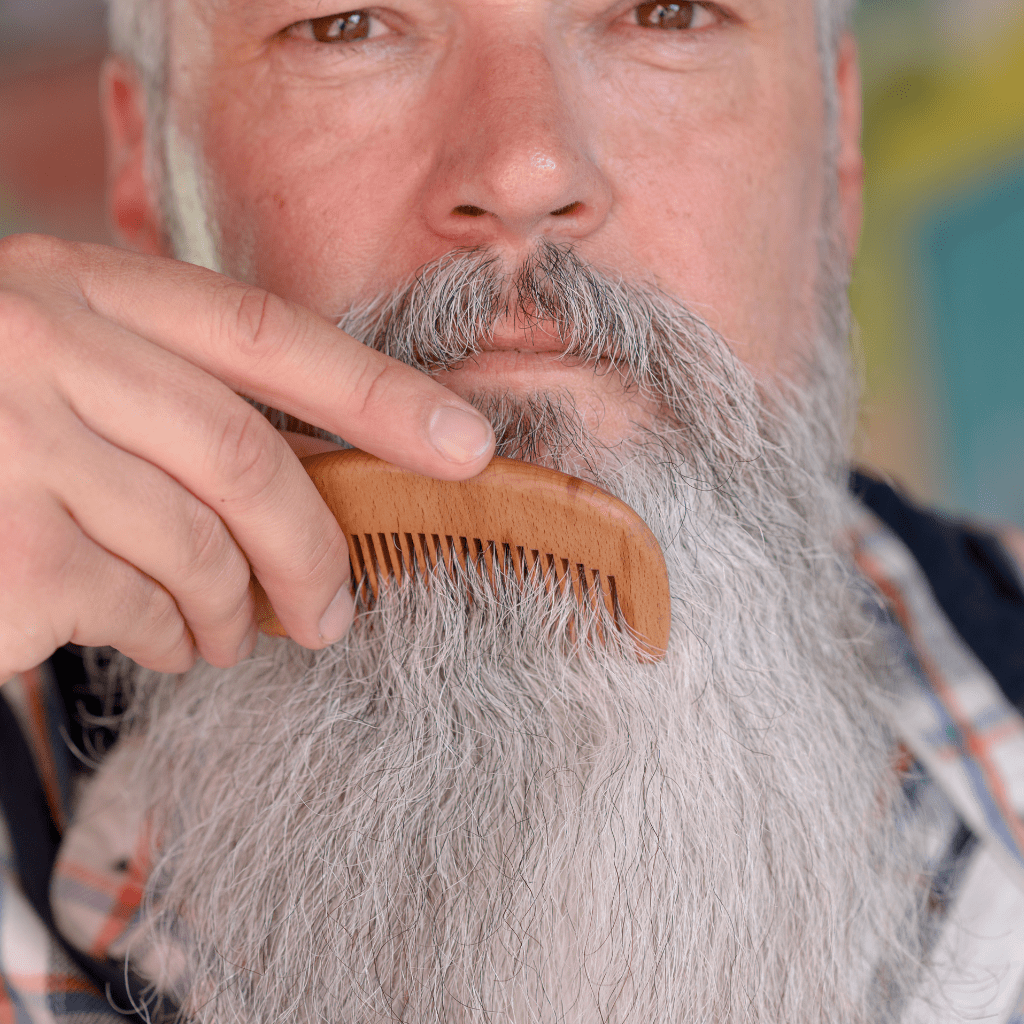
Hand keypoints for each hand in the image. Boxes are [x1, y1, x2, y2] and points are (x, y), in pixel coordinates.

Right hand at [0, 235, 493, 678]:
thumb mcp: (69, 366)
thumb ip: (175, 388)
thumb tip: (326, 465)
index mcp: (81, 287)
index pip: (266, 333)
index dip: (380, 394)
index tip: (467, 445)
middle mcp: (42, 343)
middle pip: (246, 457)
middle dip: (314, 549)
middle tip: (335, 612)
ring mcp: (12, 442)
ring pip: (198, 546)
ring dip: (234, 610)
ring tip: (229, 632)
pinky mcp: (1, 549)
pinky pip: (138, 609)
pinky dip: (168, 637)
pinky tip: (159, 637)